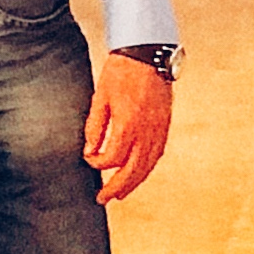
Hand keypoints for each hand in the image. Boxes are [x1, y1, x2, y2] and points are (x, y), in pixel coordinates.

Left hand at [85, 52, 175, 204]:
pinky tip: (139, 173)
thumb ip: (94, 127)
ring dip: (134, 183)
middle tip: (103, 199)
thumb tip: (90, 151)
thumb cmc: (120, 72)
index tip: (88, 158)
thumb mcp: (100, 97)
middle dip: (116, 188)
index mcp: (127, 125)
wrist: (148, 53)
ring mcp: (159, 130)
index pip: (112, 159)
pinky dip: (147, 168)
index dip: (97, 163)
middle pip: (132, 171)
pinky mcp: (165, 125)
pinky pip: (157, 154)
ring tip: (121, 194)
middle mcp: (146, 132)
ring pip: (147, 166)